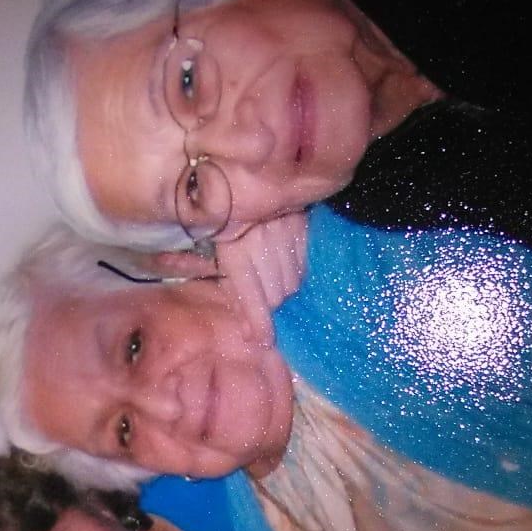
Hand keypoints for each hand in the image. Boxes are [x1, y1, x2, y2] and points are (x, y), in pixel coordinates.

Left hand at [216, 212, 308, 340]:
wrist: (254, 188)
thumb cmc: (234, 231)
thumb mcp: (226, 258)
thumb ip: (236, 294)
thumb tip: (251, 334)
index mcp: (234, 250)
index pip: (250, 295)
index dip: (258, 321)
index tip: (264, 342)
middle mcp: (259, 242)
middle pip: (276, 294)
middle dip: (272, 302)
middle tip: (268, 297)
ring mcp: (283, 233)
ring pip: (293, 283)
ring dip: (287, 288)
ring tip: (278, 277)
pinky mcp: (302, 227)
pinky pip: (306, 265)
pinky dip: (299, 271)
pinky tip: (290, 263)